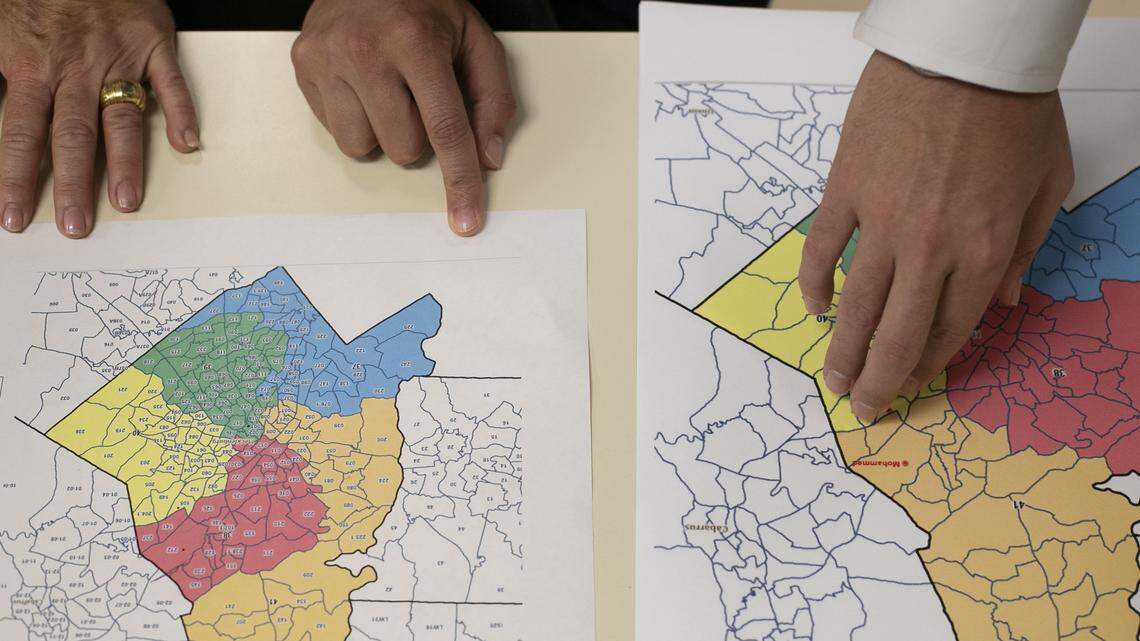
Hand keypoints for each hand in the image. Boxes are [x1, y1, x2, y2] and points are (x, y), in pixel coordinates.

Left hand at [0, 0, 198, 237]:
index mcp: (32, 65)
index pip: (21, 133)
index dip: (16, 177)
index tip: (15, 216)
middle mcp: (76, 69)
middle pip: (73, 137)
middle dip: (73, 186)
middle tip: (76, 227)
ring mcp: (119, 58)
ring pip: (121, 118)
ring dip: (126, 164)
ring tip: (127, 201)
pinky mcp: (153, 42)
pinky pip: (172, 82)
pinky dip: (182, 112)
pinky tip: (187, 143)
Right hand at [292, 0, 515, 235]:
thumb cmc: (424, 4)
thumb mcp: (475, 38)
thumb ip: (492, 98)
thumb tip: (488, 157)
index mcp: (416, 41)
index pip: (445, 130)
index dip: (460, 180)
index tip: (466, 219)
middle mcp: (366, 51)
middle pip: (404, 148)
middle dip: (419, 133)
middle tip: (417, 94)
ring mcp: (327, 59)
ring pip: (364, 147)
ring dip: (383, 130)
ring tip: (386, 88)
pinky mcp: (303, 66)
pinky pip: (336, 131)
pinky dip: (355, 117)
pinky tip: (362, 82)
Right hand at [799, 52, 1073, 421]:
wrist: (960, 54)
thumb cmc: (1012, 112)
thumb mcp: (1048, 182)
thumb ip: (1025, 248)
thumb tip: (1003, 301)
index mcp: (983, 249)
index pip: (954, 327)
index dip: (933, 363)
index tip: (916, 384)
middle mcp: (930, 248)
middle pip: (898, 333)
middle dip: (881, 381)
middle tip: (865, 408)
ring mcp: (881, 222)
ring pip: (856, 306)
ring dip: (844, 351)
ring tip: (833, 381)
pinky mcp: (845, 192)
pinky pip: (822, 250)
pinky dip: (815, 284)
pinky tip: (816, 308)